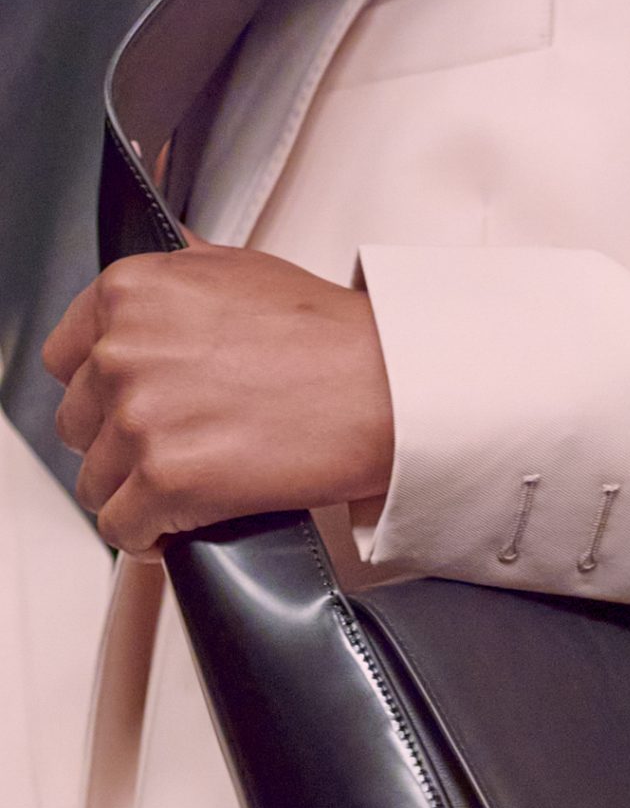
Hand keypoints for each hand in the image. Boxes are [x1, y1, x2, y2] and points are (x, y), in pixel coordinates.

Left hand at [42, 237, 394, 555]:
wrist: (386, 387)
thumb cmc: (330, 336)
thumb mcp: (239, 269)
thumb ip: (176, 279)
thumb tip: (156, 285)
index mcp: (130, 293)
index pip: (66, 359)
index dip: (100, 393)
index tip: (126, 409)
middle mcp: (123, 350)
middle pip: (79, 425)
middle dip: (119, 444)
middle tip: (173, 449)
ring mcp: (140, 417)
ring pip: (96, 482)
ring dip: (135, 493)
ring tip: (184, 490)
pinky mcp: (166, 479)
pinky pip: (122, 528)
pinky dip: (147, 538)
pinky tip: (181, 527)